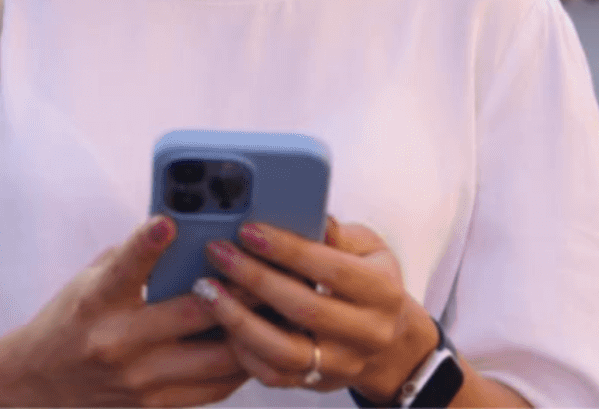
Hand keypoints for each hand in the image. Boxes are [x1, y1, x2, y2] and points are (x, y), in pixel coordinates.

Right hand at [0, 216, 249, 407]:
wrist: (41, 384)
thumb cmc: (71, 321)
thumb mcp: (90, 282)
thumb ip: (133, 260)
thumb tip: (187, 230)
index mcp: (96, 302)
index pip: (123, 269)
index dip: (145, 245)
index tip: (167, 223)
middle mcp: (117, 342)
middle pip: (192, 314)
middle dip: (236, 289)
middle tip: (266, 267)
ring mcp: (140, 380)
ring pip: (217, 357)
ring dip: (251, 331)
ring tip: (277, 307)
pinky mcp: (156, 405)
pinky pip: (215, 387)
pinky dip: (240, 364)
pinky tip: (255, 344)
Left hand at [197, 217, 436, 400]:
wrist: (391, 343)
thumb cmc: (370, 284)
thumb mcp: (369, 250)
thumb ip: (338, 234)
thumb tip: (312, 216)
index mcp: (382, 292)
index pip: (332, 268)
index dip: (287, 249)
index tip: (248, 230)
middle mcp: (367, 333)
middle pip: (304, 309)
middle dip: (255, 278)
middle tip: (218, 252)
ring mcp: (341, 364)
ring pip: (284, 351)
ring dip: (239, 320)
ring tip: (208, 291)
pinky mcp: (317, 383)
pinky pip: (274, 375)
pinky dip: (243, 352)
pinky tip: (222, 323)